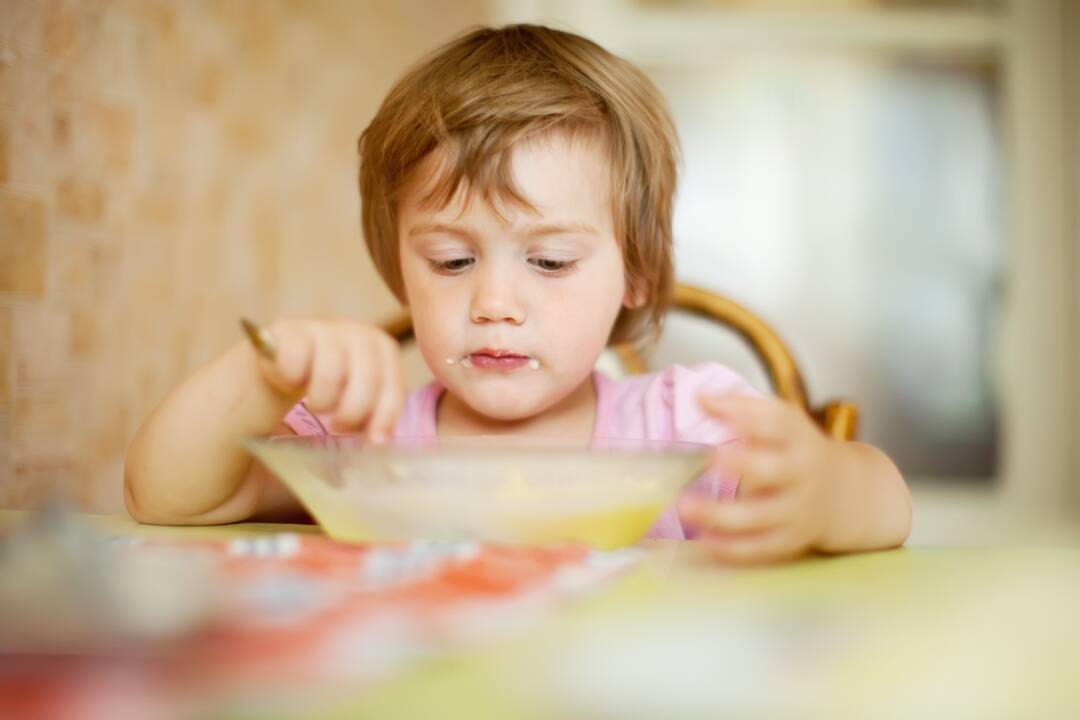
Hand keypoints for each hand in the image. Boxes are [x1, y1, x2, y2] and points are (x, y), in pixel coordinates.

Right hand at [255, 318, 403, 440]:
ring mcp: (323, 328)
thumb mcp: (355, 396)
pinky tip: (290, 380)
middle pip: (366, 382)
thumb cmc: (327, 383)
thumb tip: (379, 441)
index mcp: (381, 347)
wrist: (283, 361)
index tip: (373, 441)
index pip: (392, 385)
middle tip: (337, 425)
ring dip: (321, 400)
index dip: (385, 417)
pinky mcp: (290, 330)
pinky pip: (295, 365)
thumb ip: (373, 414)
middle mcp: (357, 332)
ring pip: (330, 376)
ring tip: (317, 403)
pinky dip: (291, 380)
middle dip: (352, 413)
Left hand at [679, 394, 845, 563]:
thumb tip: (700, 399)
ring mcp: (797, 510)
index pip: (777, 423)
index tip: (717, 412)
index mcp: (798, 438)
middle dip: (742, 465)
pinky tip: (703, 540)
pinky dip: (730, 547)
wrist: (844, 493)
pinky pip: (759, 548)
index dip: (748, 418)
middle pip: (773, 470)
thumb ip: (742, 407)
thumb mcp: (782, 421)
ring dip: (720, 514)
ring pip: (760, 516)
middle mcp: (801, 474)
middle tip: (709, 458)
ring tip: (685, 507)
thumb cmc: (797, 450)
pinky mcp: (790, 540)